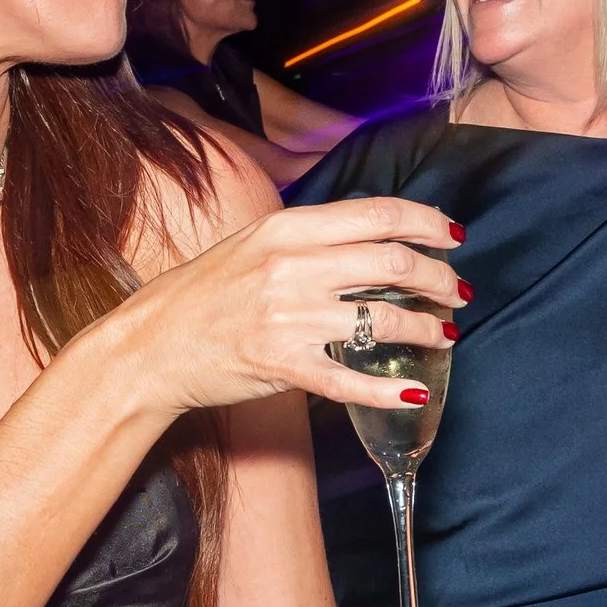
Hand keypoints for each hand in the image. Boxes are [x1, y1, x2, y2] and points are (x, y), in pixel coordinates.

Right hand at [97, 197, 466, 416]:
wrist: (150, 345)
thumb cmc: (201, 295)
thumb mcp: (252, 245)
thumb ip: (307, 238)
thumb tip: (368, 237)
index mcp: (287, 228)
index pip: (377, 214)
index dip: (426, 222)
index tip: (452, 236)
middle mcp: (292, 266)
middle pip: (392, 261)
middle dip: (438, 277)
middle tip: (455, 291)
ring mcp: (289, 317)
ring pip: (384, 318)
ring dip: (427, 329)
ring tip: (444, 336)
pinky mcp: (283, 365)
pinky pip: (351, 378)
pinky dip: (389, 389)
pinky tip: (414, 392)